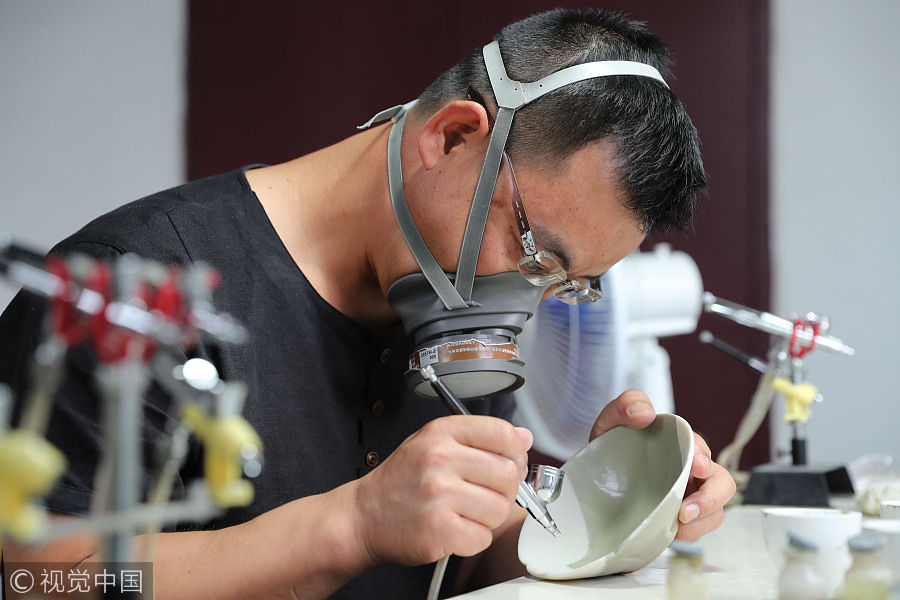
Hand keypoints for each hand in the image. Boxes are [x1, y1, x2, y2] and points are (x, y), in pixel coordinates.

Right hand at [351, 415, 532, 565]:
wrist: (364, 516)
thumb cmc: (401, 480)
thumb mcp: (434, 443)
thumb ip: (480, 437)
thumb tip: (524, 437)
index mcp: (441, 433)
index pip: (502, 433)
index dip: (517, 452)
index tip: (512, 463)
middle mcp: (439, 459)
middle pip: (508, 474)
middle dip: (504, 490)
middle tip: (483, 494)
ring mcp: (439, 495)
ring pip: (500, 509)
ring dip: (488, 517)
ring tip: (463, 513)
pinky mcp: (439, 530)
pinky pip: (483, 537)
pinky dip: (473, 539)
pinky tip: (453, 529)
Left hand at [589, 390, 735, 540]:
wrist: (592, 477)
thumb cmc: (609, 446)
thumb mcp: (610, 421)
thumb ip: (626, 405)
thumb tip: (645, 413)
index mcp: (678, 444)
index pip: (700, 447)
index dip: (703, 457)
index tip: (697, 466)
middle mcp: (689, 470)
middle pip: (721, 483)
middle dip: (712, 498)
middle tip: (686, 511)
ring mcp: (687, 496)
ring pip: (715, 511)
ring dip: (701, 522)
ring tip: (676, 526)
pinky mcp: (679, 519)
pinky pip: (697, 530)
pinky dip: (688, 534)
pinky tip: (668, 531)